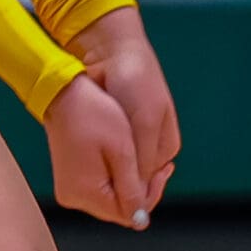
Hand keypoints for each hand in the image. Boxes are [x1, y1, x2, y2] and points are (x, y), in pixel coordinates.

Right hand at [43, 73, 149, 228]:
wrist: (62, 94)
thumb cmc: (93, 115)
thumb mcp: (122, 151)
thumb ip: (132, 189)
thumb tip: (140, 222)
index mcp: (86, 193)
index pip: (129, 214)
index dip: (150, 195)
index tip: (163, 171)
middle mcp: (73, 197)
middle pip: (119, 208)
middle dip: (139, 189)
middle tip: (156, 164)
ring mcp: (69, 189)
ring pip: (110, 198)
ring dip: (127, 183)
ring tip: (136, 156)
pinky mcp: (69, 180)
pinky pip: (98, 188)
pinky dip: (113, 177)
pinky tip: (121, 158)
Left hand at [66, 7, 180, 216]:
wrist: (109, 50)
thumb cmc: (134, 83)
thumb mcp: (143, 123)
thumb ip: (143, 160)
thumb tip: (139, 200)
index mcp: (166, 147)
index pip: (150, 184)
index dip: (132, 192)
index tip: (110, 192)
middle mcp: (150, 147)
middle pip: (133, 179)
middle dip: (117, 180)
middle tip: (94, 177)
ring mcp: (129, 139)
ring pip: (116, 169)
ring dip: (104, 168)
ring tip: (88, 162)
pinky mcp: (110, 131)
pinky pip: (103, 154)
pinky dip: (95, 155)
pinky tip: (84, 152)